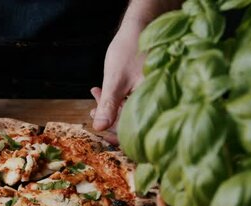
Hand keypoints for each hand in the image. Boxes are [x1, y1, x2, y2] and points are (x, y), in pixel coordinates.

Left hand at [91, 22, 144, 143]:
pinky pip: (132, 100)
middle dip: (110, 118)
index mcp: (154, 103)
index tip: (101, 132)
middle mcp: (157, 102)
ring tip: (96, 96)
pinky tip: (103, 91)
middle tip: (93, 111)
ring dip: (111, 106)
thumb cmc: (131, 49)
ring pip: (130, 110)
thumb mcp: (116, 79)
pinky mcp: (147, 88)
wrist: (142, 25)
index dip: (117, 135)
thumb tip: (99, 128)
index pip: (135, 130)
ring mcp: (152, 95)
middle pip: (132, 122)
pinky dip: (117, 98)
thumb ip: (109, 105)